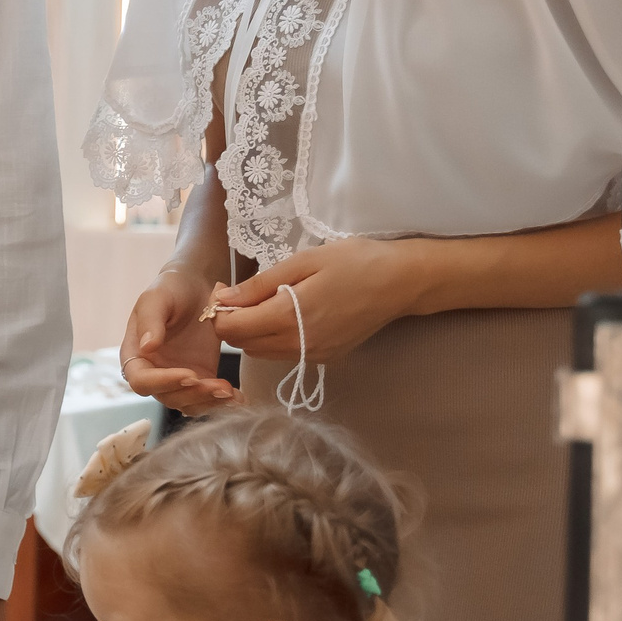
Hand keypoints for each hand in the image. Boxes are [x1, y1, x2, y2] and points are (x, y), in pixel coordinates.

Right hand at [120, 264, 235, 416]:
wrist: (198, 286)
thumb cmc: (171, 288)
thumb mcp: (156, 298)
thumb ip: (150, 321)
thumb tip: (147, 347)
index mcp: (136, 354)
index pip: (141, 380)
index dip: (162, 382)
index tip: (188, 374)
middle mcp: (154, 371)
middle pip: (166, 396)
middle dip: (191, 394)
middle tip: (215, 385)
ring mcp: (177, 377)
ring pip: (187, 403)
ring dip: (207, 401)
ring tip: (228, 391)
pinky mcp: (201, 377)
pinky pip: (207, 398)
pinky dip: (222, 401)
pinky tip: (237, 397)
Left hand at [211, 238, 424, 365]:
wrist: (402, 282)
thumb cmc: (354, 262)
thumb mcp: (303, 261)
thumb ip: (259, 284)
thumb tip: (223, 299)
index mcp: (288, 318)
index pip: (230, 330)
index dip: (219, 311)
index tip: (226, 290)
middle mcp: (298, 345)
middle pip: (243, 345)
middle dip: (234, 322)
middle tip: (245, 293)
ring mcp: (313, 356)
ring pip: (262, 352)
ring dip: (254, 331)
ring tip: (270, 300)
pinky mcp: (327, 359)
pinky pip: (285, 353)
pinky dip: (276, 337)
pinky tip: (291, 313)